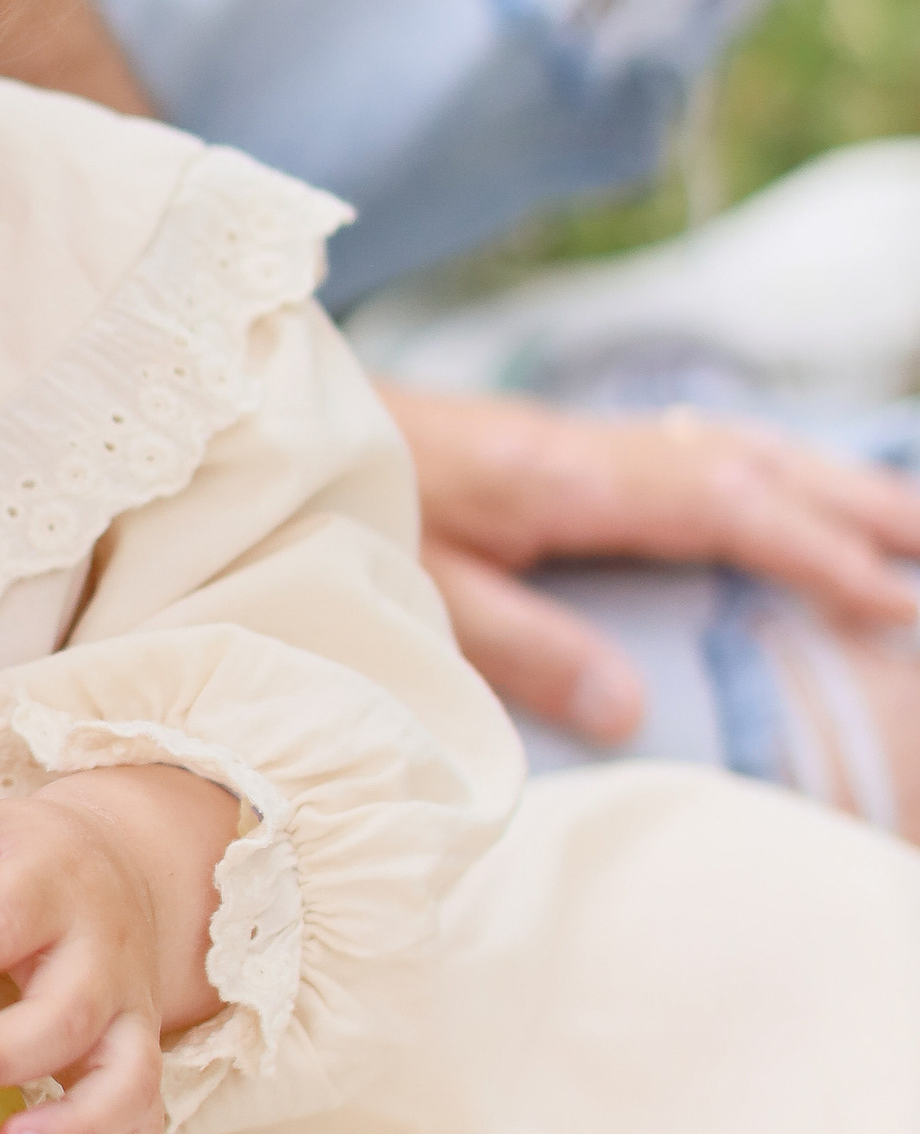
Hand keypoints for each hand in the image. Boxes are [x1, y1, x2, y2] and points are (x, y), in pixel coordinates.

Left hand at [0, 767, 234, 1133]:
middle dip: (3, 1056)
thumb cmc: (27, 861)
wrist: (128, 865)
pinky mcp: (142, 1056)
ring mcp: (130, 1012)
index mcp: (49, 887)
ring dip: (75, 1122)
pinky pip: (146, 1119)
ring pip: (128, 1076)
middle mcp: (100, 955)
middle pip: (68, 1011)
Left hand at [383, 385, 919, 739]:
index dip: (810, 550)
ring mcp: (578, 440)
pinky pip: (692, 451)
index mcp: (564, 479)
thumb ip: (522, 646)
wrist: (275, 426)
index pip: (721, 507)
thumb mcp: (418, 593)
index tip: (885, 597)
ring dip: (822, 482)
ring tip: (903, 523)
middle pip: (751, 463)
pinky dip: (763, 470)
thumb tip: (632, 707)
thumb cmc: (335, 512)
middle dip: (853, 506)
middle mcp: (586, 448)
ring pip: (731, 447)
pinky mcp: (561, 448)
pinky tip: (789, 494)